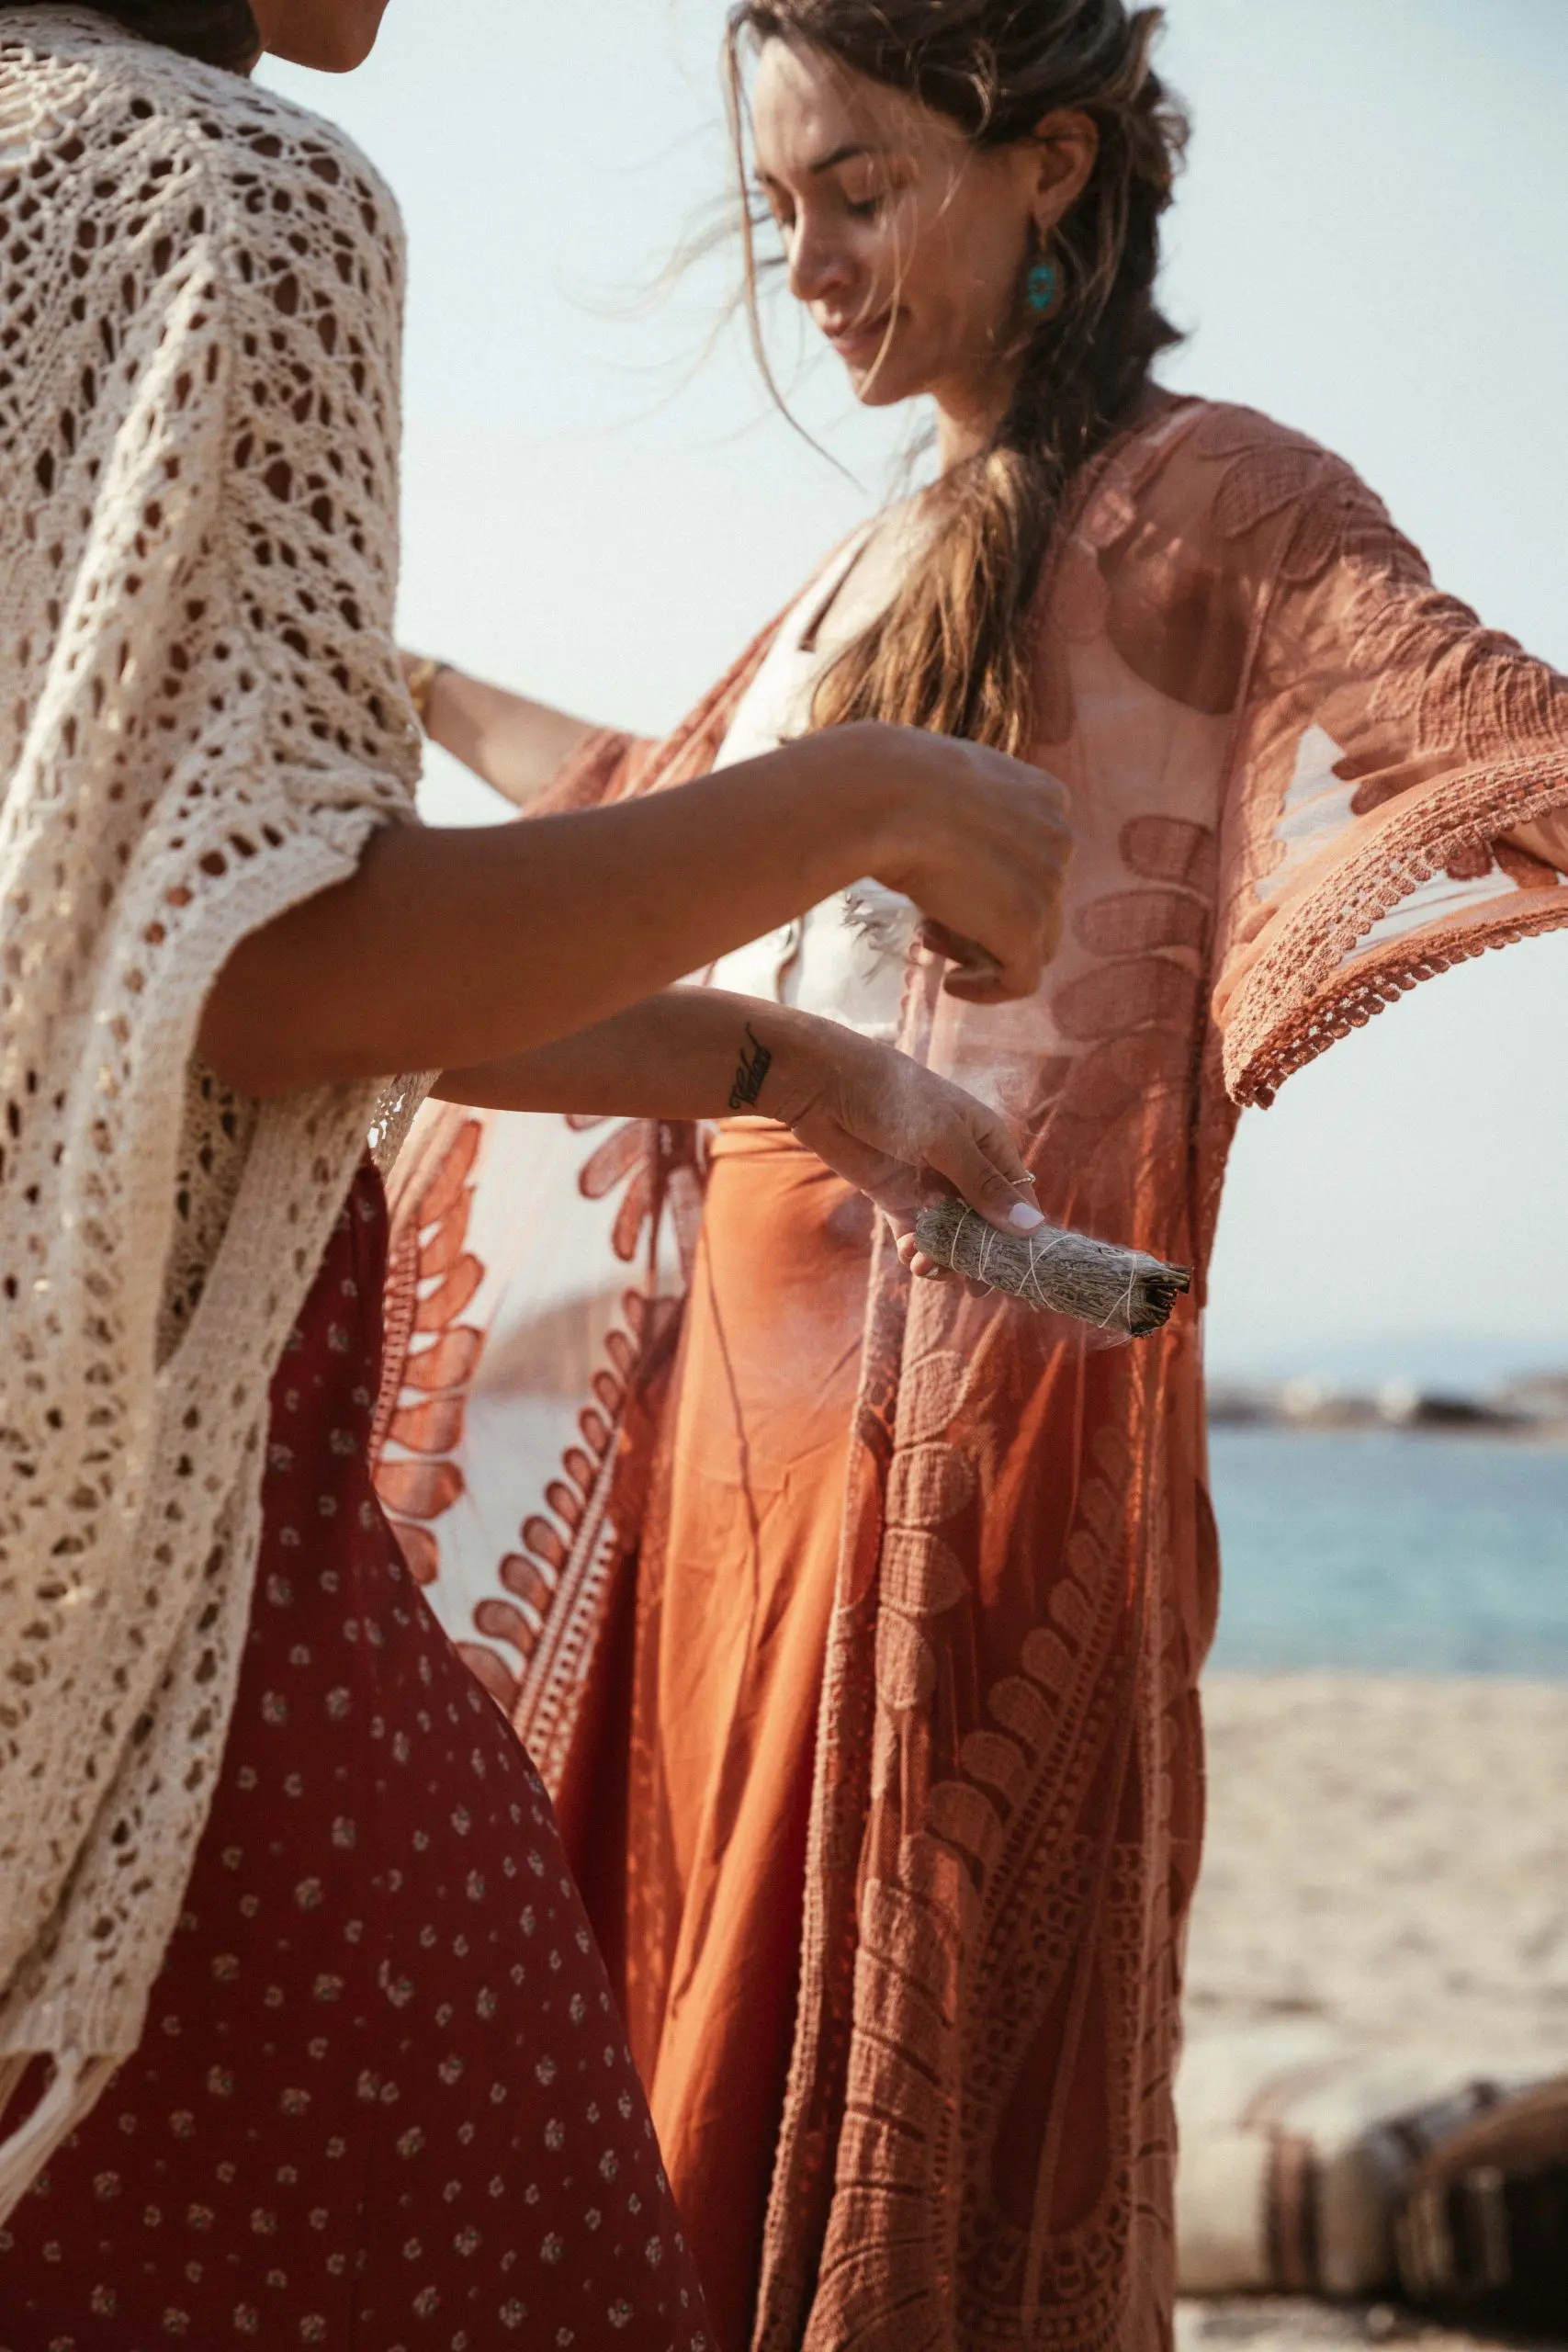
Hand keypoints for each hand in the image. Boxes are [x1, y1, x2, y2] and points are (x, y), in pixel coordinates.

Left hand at [765, 1013, 1043, 1272]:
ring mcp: (929, 1184)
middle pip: (985, 1223)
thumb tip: (1030, 1226)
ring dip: (945, 1257)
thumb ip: (982, 1185)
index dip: (1022, 1232)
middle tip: (973, 1285)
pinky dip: (917, 1251)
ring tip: (927, 1265)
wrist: (826, 1087)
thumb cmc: (894, 1097)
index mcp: (987, 1143)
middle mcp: (963, 1167)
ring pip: (951, 1235)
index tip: (1020, 1268)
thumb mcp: (945, 1139)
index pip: (1017, 1196)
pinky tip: (911, 1257)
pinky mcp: (895, 1196)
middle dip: (979, 1254)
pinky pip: (916, 1234)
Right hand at [851, 722, 1072, 1002]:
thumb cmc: (896, 784)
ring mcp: (1050, 885)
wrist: (888, 796)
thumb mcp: (948, 784)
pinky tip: (952, 986)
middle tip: (931, 923)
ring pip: (1033, 942)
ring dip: (982, 950)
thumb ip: (969, 812)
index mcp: (1046, 797)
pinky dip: (988, 990)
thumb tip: (946, 837)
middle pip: (1037, 901)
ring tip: (931, 942)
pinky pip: (1021, 980)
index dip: (993, 882)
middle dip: (986, 917)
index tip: (948, 887)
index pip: (1037, 856)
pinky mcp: (1027, 927)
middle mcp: (1061, 839)